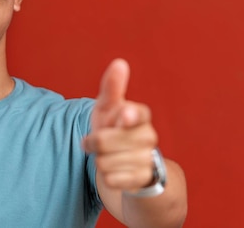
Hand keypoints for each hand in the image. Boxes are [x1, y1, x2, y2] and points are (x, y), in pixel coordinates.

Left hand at [82, 58, 157, 191]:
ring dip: (100, 161)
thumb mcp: (108, 107)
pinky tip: (115, 172)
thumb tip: (120, 63)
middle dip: (94, 143)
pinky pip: (112, 180)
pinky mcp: (142, 180)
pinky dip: (107, 177)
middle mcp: (148, 136)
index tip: (123, 116)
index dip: (129, 115)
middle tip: (96, 142)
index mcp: (141, 115)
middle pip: (107, 141)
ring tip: (109, 157)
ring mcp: (147, 159)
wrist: (125, 163)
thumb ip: (112, 87)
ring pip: (106, 162)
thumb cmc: (113, 129)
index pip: (137, 113)